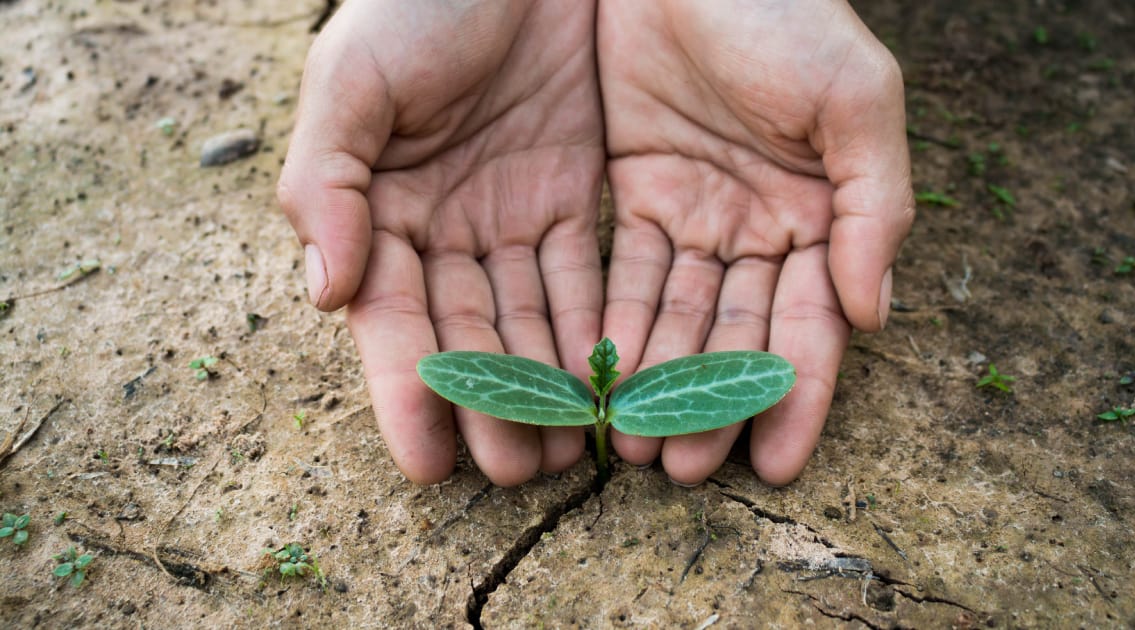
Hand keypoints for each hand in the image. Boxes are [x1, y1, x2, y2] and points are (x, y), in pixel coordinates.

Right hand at [277, 0, 604, 485]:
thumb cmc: (417, 1)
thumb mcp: (353, 80)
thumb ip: (329, 183)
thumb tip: (323, 294)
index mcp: (378, 210)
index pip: (392, 318)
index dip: (406, 390)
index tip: (427, 461)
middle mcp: (443, 228)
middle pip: (467, 334)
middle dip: (489, 405)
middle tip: (514, 472)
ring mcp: (509, 216)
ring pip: (530, 318)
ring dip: (548, 386)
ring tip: (569, 451)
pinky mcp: (570, 196)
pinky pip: (585, 274)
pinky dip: (596, 328)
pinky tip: (613, 381)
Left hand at [597, 0, 913, 485]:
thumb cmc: (788, 12)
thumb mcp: (857, 98)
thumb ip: (877, 206)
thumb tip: (873, 316)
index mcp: (825, 215)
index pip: (811, 324)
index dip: (798, 395)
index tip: (779, 464)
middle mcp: (762, 227)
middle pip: (734, 335)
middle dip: (711, 404)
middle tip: (682, 469)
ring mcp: (698, 213)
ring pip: (677, 315)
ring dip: (656, 381)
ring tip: (632, 445)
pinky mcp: (639, 191)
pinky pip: (624, 270)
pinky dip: (613, 323)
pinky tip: (597, 376)